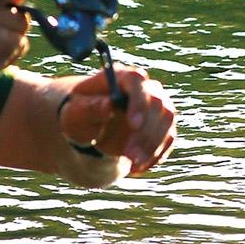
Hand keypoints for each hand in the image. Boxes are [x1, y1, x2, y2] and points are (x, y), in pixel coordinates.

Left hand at [58, 64, 177, 176]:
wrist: (91, 128)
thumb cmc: (80, 116)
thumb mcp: (76, 114)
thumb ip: (90, 109)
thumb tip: (109, 105)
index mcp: (120, 77)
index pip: (136, 81)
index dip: (139, 101)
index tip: (133, 124)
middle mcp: (145, 87)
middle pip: (157, 103)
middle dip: (145, 132)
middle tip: (130, 156)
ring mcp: (158, 105)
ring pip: (167, 121)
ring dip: (152, 145)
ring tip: (133, 163)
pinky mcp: (164, 124)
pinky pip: (168, 138)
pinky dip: (155, 154)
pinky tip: (137, 166)